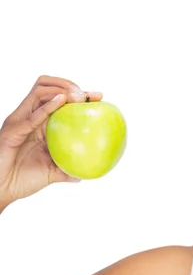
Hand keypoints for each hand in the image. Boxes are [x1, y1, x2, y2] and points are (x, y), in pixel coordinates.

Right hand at [0, 75, 102, 206]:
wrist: (2, 189)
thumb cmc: (23, 180)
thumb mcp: (52, 174)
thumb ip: (68, 171)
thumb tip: (86, 174)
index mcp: (40, 123)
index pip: (59, 98)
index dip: (79, 93)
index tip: (100, 96)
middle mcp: (29, 117)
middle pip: (47, 87)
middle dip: (69, 85)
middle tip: (87, 96)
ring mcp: (20, 121)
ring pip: (39, 92)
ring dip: (61, 90)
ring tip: (78, 97)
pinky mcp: (12, 130)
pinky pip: (31, 115)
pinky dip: (47, 107)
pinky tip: (61, 102)